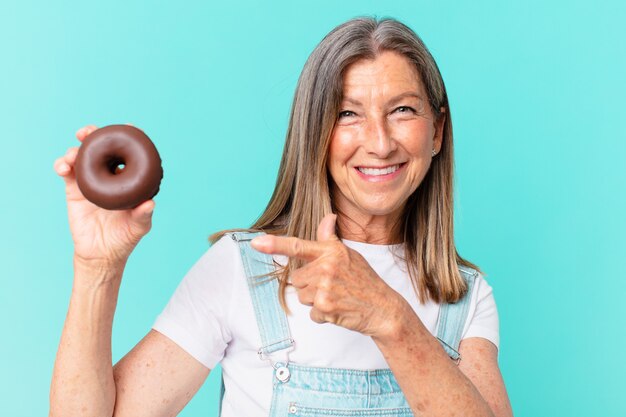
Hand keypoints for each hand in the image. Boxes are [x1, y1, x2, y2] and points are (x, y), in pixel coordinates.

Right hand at [53, 125, 154, 267]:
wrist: (101, 254)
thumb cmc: (124, 238)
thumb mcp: (138, 227)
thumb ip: (143, 216)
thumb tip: (150, 203)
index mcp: (127, 180)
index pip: (128, 155)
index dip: (127, 138)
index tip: (127, 126)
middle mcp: (109, 176)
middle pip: (101, 148)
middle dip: (94, 135)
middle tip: (89, 131)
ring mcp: (90, 181)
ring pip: (81, 156)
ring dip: (75, 148)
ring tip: (74, 153)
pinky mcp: (73, 189)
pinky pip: (66, 171)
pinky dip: (62, 164)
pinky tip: (64, 167)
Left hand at [250, 214, 406, 338]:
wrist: (383, 308)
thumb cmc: (365, 280)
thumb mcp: (349, 255)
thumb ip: (330, 239)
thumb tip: (328, 218)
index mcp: (330, 252)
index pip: (298, 246)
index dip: (275, 245)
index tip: (257, 243)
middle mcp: (326, 267)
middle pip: (298, 278)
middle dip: (310, 285)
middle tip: (333, 286)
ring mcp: (324, 288)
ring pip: (302, 296)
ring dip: (315, 301)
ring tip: (337, 297)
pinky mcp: (325, 307)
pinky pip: (311, 313)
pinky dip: (322, 315)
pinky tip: (339, 309)